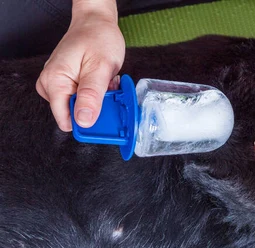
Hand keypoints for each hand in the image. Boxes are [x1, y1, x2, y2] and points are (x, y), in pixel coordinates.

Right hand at [36, 6, 124, 131]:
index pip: (66, 119)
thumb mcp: (101, 68)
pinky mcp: (65, 83)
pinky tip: (100, 80)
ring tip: (104, 80)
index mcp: (55, 82)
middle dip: (95, 106)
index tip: (103, 109)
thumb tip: (83, 121)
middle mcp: (50, 84)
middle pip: (74, 114)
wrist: (96, 22)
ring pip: (80, 107)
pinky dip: (95, 93)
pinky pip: (81, 98)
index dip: (88, 120)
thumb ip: (92, 96)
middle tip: (105, 87)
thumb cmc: (98, 39)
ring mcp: (56, 83)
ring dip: (97, 99)